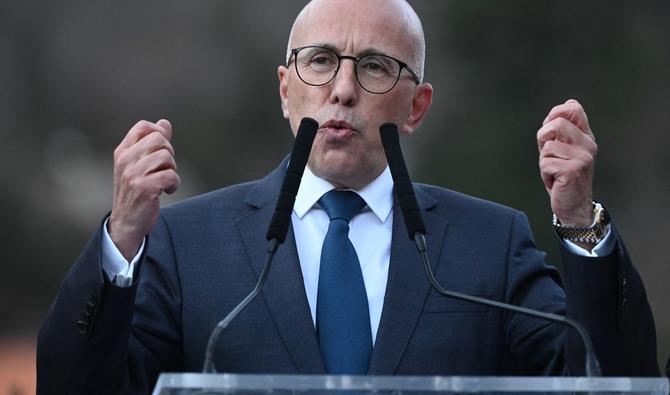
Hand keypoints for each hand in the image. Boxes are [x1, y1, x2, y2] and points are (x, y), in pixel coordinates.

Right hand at [108, 119, 179, 260]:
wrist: (127, 222)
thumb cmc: (135, 191)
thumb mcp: (139, 165)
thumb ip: (152, 144)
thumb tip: (165, 123)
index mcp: (122, 152)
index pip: (143, 126)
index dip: (159, 133)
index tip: (161, 150)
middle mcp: (125, 160)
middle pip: (159, 139)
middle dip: (169, 153)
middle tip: (165, 168)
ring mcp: (133, 174)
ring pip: (167, 157)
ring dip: (172, 170)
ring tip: (165, 181)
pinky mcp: (144, 188)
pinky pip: (171, 176)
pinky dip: (174, 184)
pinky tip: (167, 191)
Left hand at [537, 99, 596, 226]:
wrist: (574, 206)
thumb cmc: (564, 177)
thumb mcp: (562, 150)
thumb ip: (561, 131)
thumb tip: (566, 104)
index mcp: (586, 136)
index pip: (573, 108)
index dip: (555, 114)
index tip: (550, 132)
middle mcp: (588, 144)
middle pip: (556, 124)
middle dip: (543, 139)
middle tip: (549, 156)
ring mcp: (583, 157)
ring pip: (547, 146)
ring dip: (544, 162)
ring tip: (554, 171)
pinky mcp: (574, 170)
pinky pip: (546, 163)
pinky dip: (545, 174)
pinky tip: (555, 181)